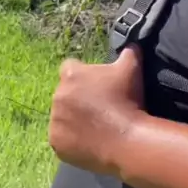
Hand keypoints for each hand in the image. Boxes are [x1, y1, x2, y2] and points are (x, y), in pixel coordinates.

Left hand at [48, 43, 144, 175]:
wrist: (126, 140)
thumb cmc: (128, 100)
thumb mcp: (132, 68)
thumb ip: (129, 51)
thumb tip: (132, 44)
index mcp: (71, 75)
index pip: (70, 67)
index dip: (83, 73)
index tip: (96, 83)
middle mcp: (58, 95)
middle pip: (66, 93)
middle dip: (79, 97)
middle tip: (99, 106)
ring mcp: (55, 120)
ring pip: (62, 115)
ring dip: (74, 117)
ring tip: (96, 125)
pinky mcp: (56, 142)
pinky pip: (62, 137)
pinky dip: (72, 138)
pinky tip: (91, 139)